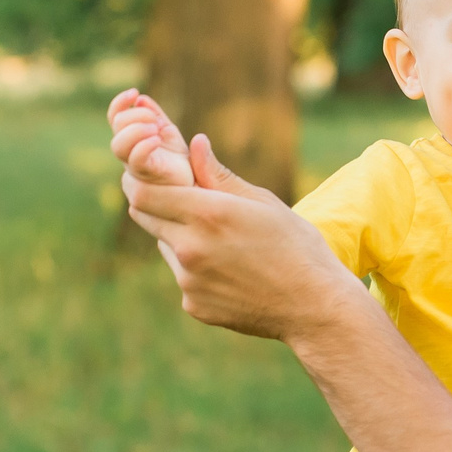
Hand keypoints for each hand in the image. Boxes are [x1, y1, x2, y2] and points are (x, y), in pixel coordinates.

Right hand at [107, 89, 190, 188]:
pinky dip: (142, 146)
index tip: (134, 92)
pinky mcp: (148, 178)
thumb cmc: (187, 165)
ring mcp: (136, 167)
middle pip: (116, 127)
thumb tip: (142, 98)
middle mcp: (130, 153)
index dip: (119, 104)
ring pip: (118, 145)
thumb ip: (157, 117)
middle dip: (134, 115)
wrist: (201, 187)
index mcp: (134, 140)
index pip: (115, 118)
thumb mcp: (170, 134)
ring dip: (135, 130)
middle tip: (155, 119)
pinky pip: (136, 161)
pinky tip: (156, 139)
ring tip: (155, 128)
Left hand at [112, 109, 359, 341]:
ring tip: (223, 242)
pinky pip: (183, 276)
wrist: (314, 307)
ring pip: (165, 246)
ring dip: (180, 237)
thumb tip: (195, 144)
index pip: (143, 193)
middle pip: (144, 217)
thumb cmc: (298, 247)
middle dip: (156, 203)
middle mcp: (190, 249)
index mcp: (208, 215)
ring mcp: (189, 281)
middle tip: (178, 199)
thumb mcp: (263, 203)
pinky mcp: (194, 305)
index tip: (145, 174)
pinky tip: (232, 271)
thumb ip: (220, 176)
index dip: (137, 180)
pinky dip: (197, 269)